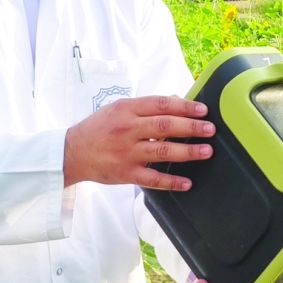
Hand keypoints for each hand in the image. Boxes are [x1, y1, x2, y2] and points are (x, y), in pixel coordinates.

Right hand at [63, 96, 213, 189]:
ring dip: (187, 152)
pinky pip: (152, 179)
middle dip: (191, 127)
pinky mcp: (126, 173)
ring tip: (206, 151)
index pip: (161, 105)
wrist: (72, 152)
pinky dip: (171, 181)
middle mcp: (127, 129)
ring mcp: (127, 153)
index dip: (184, 107)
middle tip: (210, 130)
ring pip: (161, 151)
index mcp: (127, 110)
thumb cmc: (98, 128)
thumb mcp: (119, 109)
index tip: (203, 110)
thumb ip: (147, 106)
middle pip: (164, 126)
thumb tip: (176, 99)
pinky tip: (187, 183)